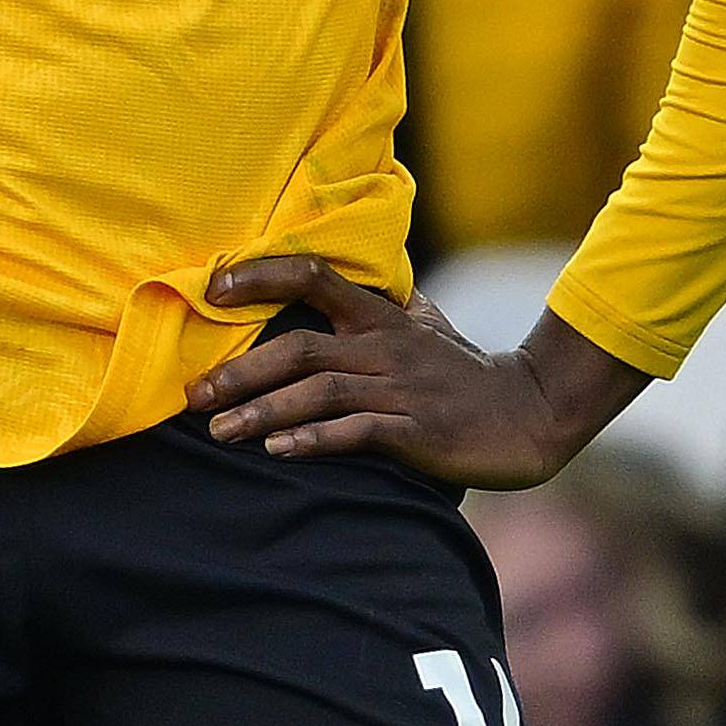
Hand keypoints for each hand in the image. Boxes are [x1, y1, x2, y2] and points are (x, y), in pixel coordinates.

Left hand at [183, 254, 649, 488]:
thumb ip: (388, 307)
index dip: (261, 274)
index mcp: (381, 316)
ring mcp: (402, 388)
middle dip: (240, 371)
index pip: (314, 274)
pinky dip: (315, 440)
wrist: (530, 415)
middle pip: (299, 347)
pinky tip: (279, 451)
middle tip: (195, 395)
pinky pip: (358, 432)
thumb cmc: (467, 373)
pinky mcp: (418, 430)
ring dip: (263, 412)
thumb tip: (361, 285)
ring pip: (320, 392)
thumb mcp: (427, 326)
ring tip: (220, 432)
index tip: (213, 287)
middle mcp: (385, 346)